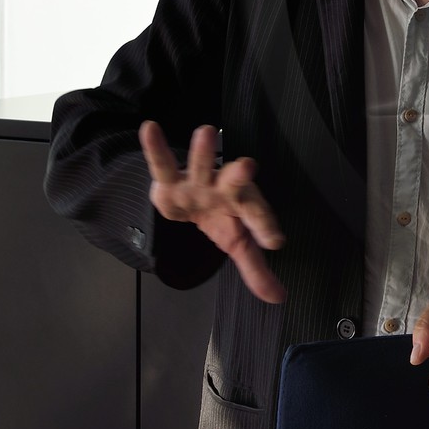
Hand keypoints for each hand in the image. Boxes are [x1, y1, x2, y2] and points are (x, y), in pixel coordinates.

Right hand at [139, 120, 286, 303]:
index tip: (275, 241)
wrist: (191, 196)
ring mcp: (197, 183)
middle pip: (235, 182)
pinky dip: (154, 148)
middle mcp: (224, 189)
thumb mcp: (238, 243)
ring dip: (203, 152)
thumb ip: (256, 270)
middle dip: (240, 175)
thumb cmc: (221, 216)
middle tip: (248, 166)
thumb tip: (279, 298)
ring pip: (202, 166)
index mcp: (244, 206)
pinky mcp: (169, 182)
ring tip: (206, 131)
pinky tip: (149, 129)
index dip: (266, 227)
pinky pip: (161, 163)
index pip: (258, 217)